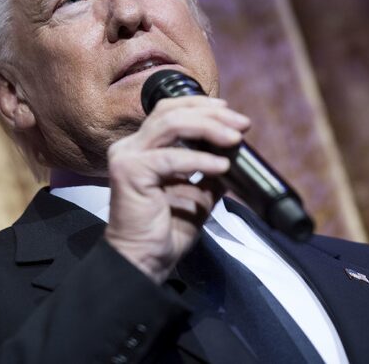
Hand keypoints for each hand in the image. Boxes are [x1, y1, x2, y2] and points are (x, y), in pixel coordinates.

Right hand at [104, 96, 249, 282]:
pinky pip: (171, 158)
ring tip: (234, 139)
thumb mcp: (197, 195)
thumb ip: (209, 172)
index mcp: (142, 147)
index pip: (170, 111)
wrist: (145, 261)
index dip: (201, 106)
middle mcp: (130, 147)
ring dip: (208, 128)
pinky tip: (220, 166)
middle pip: (172, 112)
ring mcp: (127, 157)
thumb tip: (233, 156)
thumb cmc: (166, 231)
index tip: (231, 114)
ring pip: (171, 124)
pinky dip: (200, 160)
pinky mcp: (130, 172)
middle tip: (241, 125)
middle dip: (211, 114)